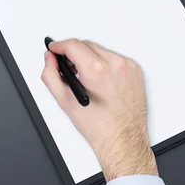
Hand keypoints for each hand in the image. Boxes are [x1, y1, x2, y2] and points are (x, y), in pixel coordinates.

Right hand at [41, 39, 157, 181]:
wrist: (123, 139)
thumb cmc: (100, 127)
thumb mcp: (65, 101)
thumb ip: (51, 75)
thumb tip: (50, 60)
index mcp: (98, 71)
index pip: (73, 45)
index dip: (59, 46)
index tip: (54, 48)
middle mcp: (115, 65)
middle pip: (86, 45)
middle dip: (74, 54)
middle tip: (67, 66)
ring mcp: (128, 67)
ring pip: (100, 51)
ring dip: (89, 59)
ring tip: (85, 78)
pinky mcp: (135, 71)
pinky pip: (114, 59)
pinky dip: (104, 65)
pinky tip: (100, 81)